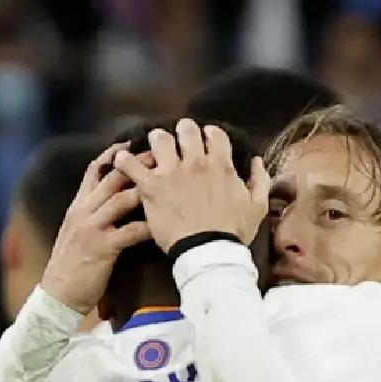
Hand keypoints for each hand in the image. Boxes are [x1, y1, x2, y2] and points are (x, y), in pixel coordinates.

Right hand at [39, 146, 154, 313]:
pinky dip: (148, 226)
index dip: (114, 154)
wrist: (57, 295)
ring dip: (146, 189)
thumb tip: (115, 198)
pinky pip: (129, 231)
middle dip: (137, 164)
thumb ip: (92, 214)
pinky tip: (165, 223)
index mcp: (78, 207)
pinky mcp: (101, 248)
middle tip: (161, 154)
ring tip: (170, 182)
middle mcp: (83, 212)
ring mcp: (91, 229)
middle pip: (111, 179)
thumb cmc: (71, 266)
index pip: (94, 171)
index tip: (133, 143)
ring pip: (120, 199)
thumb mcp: (76, 233)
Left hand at [113, 120, 270, 251]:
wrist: (207, 251)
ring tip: (152, 146)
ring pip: (160, 139)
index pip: (215, 134)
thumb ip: (259, 181)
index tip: (205, 139)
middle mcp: (196, 162)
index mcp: (221, 165)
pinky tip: (121, 158)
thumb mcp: (257, 206)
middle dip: (182, 131)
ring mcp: (171, 173)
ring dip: (156, 140)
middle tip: (177, 139)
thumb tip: (257, 161)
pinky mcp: (151, 187)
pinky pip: (131, 165)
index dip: (209, 134)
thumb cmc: (233, 231)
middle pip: (186, 130)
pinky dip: (124, 160)